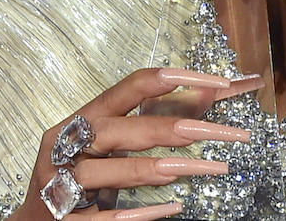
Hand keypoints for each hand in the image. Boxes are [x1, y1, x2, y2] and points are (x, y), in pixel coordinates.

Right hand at [16, 67, 261, 220]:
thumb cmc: (77, 175)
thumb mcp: (107, 144)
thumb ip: (150, 119)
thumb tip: (209, 95)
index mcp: (80, 118)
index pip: (131, 85)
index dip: (176, 78)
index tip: (219, 81)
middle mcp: (66, 145)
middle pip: (126, 128)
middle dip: (178, 128)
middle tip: (225, 132)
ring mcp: (60, 183)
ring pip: (115, 172)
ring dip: (164, 169)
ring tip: (206, 167)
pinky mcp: (63, 220)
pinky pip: (107, 216)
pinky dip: (142, 212)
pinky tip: (174, 208)